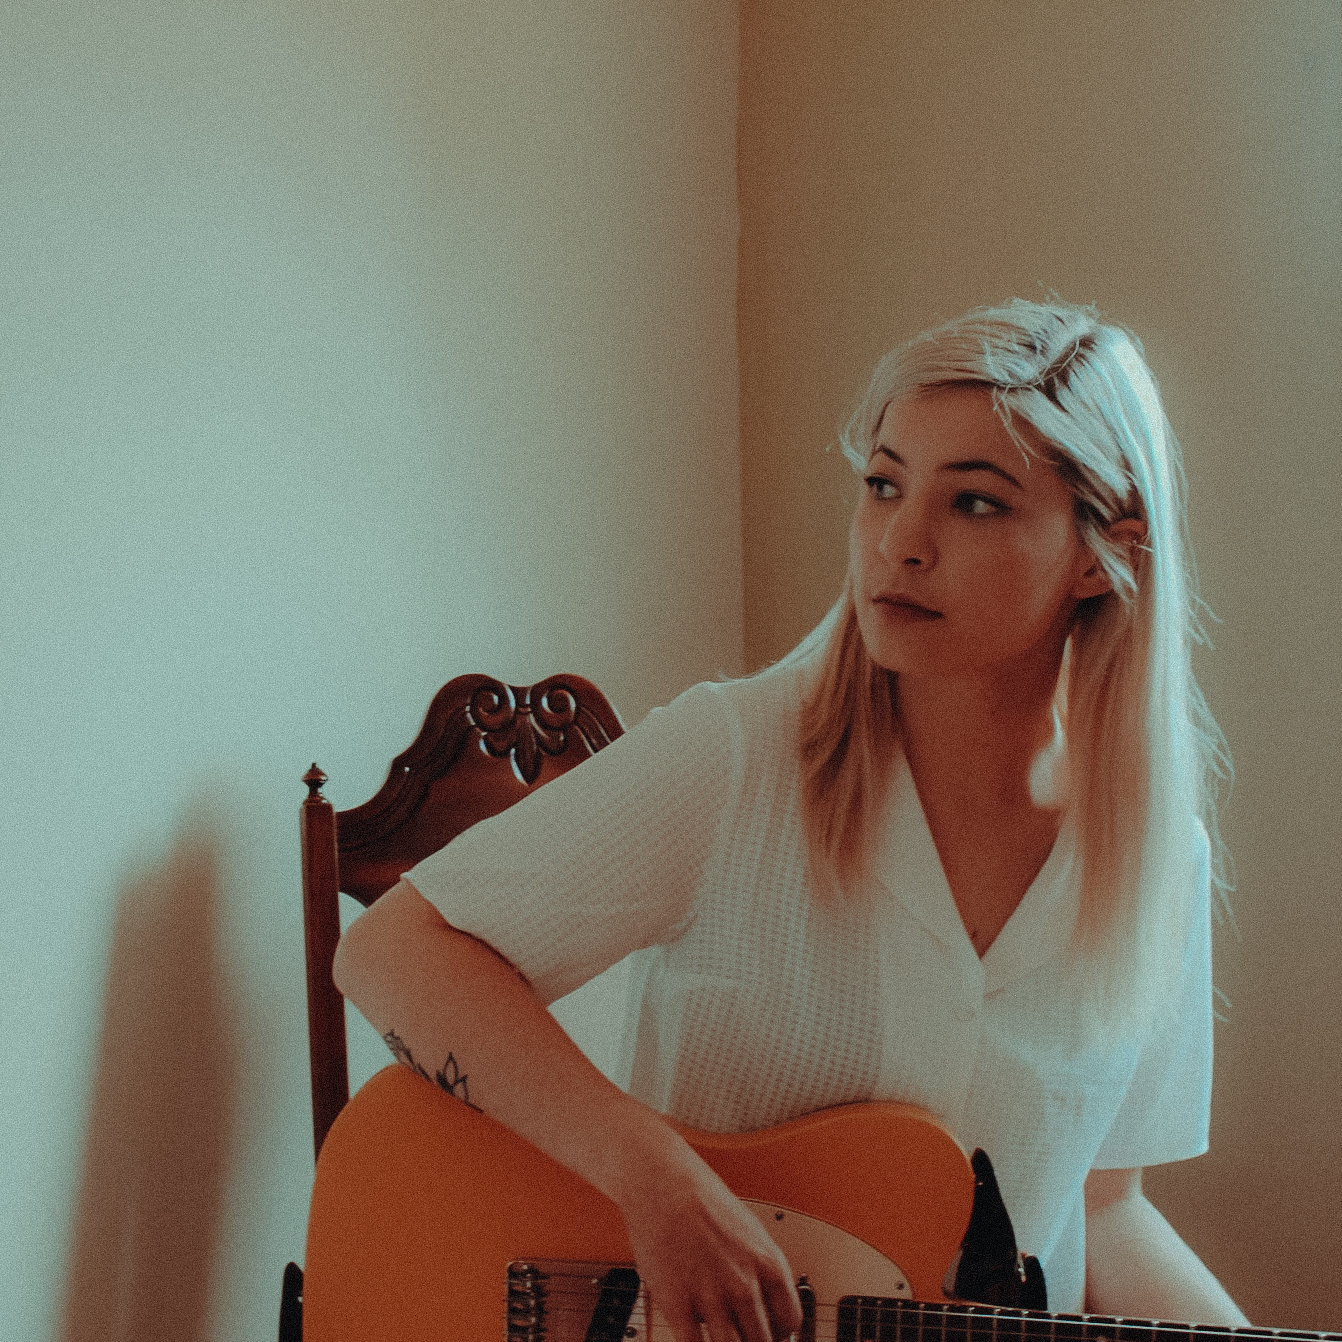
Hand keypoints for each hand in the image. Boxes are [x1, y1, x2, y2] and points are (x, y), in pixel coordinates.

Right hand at [614, 1141, 802, 1341]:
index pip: (790, 1322)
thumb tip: (762, 1301)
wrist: (661, 1181)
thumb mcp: (748, 1229)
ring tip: (717, 1337)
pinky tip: (694, 1339)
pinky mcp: (677, 1303)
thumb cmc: (700, 1197)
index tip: (766, 1333)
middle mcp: (745, 1283)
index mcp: (768, 1262)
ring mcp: (712, 1296)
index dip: (778, 1333)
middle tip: (740, 1335)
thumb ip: (758, 1267)